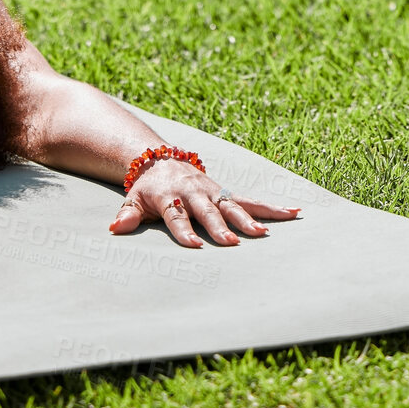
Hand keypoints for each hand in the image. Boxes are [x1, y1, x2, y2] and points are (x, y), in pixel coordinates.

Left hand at [108, 159, 301, 247]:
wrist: (161, 161)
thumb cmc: (147, 189)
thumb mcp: (133, 200)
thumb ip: (127, 216)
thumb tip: (114, 229)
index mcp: (170, 196)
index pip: (177, 216)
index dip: (185, 231)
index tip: (195, 246)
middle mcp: (194, 192)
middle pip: (208, 212)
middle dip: (220, 227)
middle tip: (231, 243)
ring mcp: (214, 191)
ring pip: (234, 205)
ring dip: (250, 220)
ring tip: (264, 234)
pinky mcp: (227, 192)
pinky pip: (252, 201)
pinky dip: (272, 208)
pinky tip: (294, 213)